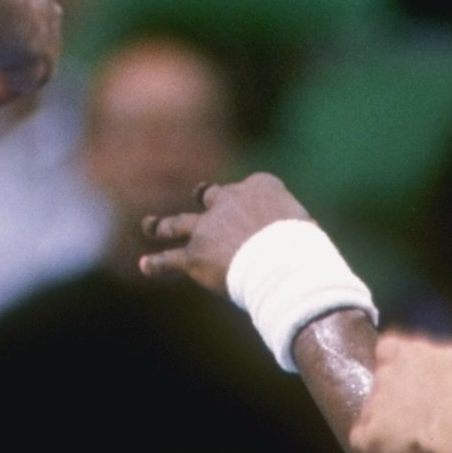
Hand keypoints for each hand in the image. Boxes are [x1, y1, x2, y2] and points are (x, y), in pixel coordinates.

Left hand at [138, 174, 307, 288]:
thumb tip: (299, 245)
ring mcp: (207, 227)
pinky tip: (145, 266)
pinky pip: (169, 260)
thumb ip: (294, 229)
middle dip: (208, 200)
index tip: (259, 213)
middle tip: (202, 198)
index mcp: (261, 186)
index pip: (252, 186)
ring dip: (162, 225)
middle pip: (212, 197)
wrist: (284, 262)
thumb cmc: (307, 248)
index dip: (252, 200)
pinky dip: (157, 264)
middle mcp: (229, 200)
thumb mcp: (307, 228)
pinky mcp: (194, 254)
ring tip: (150, 226)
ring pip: (179, 223)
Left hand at [349, 329, 451, 452]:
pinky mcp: (374, 434)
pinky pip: (361, 437)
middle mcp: (385, 374)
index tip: (410, 372)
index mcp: (405, 353)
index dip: (396, 361)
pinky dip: (370, 441)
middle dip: (393, 392)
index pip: (387, 349)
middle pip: (379, 381)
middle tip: (415, 408)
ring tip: (405, 434)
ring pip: (369, 409)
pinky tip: (384, 448)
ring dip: (382, 418)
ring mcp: (377, 404)